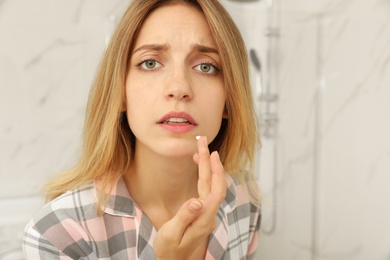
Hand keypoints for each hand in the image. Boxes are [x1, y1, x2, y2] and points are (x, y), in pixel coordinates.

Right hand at [153, 136, 226, 259]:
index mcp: (204, 218)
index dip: (215, 170)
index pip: (215, 190)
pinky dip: (204, 176)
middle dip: (210, 162)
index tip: (211, 153)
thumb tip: (197, 200)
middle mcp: (208, 214)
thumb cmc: (170, 250)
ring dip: (207, 167)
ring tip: (200, 150)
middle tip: (203, 142)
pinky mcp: (201, 212)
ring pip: (211, 186)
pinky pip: (206, 190)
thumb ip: (184, 217)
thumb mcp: (171, 234)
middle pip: (215, 184)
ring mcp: (206, 213)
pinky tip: (199, 169)